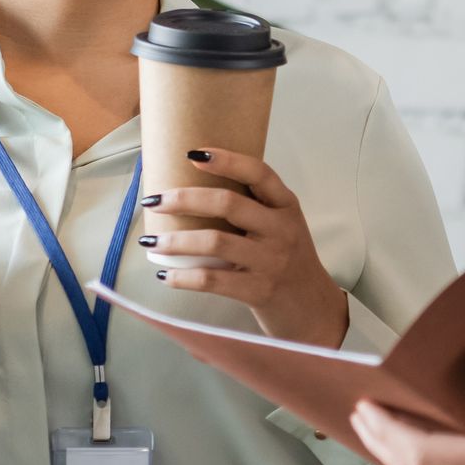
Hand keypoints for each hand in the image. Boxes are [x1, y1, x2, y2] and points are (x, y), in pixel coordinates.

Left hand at [139, 147, 348, 346]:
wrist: (313, 310)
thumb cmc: (288, 262)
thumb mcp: (282, 227)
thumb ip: (254, 208)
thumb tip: (194, 189)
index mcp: (286, 206)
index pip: (259, 173)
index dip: (227, 160)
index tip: (192, 154)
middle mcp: (281, 230)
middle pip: (227, 203)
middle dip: (183, 199)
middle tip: (153, 201)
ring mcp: (271, 261)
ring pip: (215, 241)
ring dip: (175, 240)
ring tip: (151, 241)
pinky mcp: (259, 291)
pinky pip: (213, 280)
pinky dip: (183, 277)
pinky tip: (165, 275)